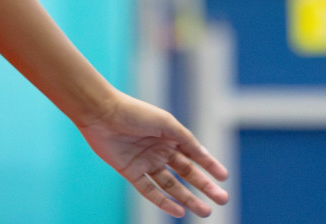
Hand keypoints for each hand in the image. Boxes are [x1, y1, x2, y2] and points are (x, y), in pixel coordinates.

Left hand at [77, 92, 229, 217]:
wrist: (101, 113)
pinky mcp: (130, 171)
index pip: (194, 153)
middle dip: (205, 186)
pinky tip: (178, 211)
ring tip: (206, 211)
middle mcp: (159, 150)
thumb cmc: (135, 113)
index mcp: (169, 135)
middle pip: (186, 172)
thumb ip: (185, 140)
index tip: (224, 177)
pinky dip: (163, 201)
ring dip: (188, 198)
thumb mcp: (166, 123)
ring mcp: (145, 161)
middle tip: (223, 199)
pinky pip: (149, 190)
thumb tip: (204, 155)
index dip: (209, 165)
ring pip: (171, 185)